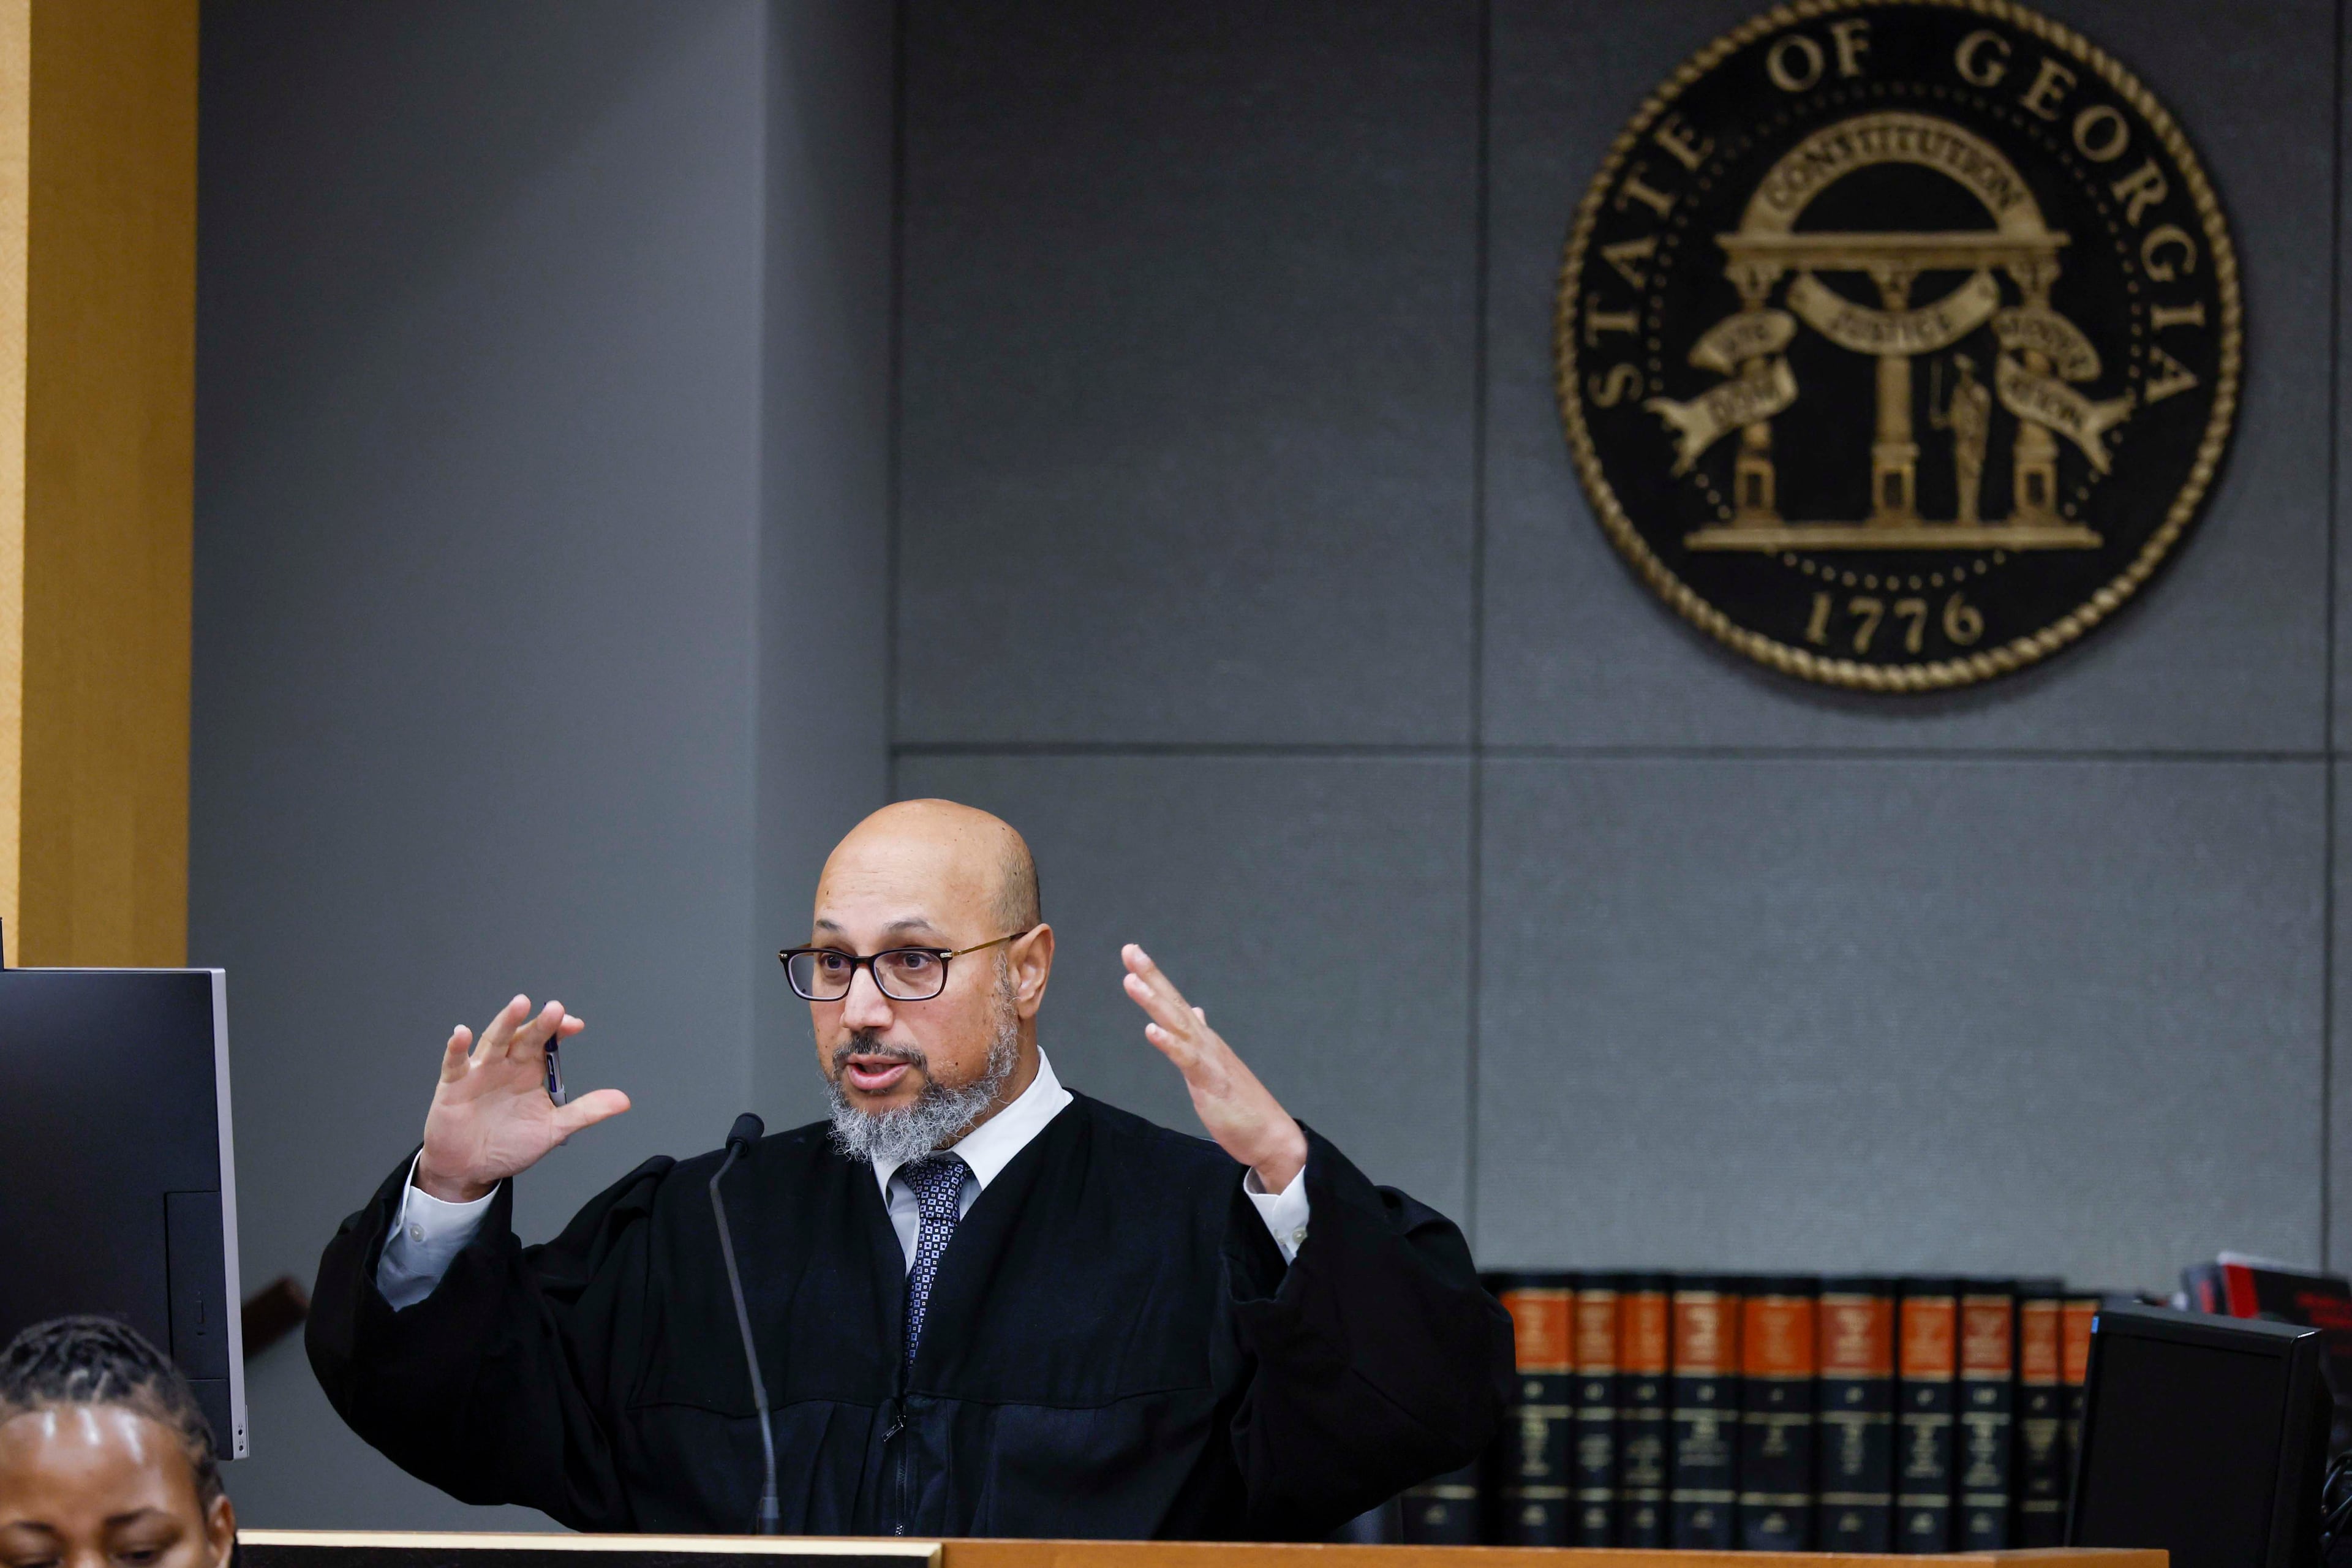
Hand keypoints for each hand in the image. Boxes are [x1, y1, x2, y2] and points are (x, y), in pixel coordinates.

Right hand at [416, 995, 631, 1201]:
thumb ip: (585, 1112)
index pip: (547, 1042)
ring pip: (493, 1041)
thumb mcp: (552, 1129)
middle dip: (539, 1024)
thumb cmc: (509, 1145)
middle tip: (555, 1010)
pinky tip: (462, 1033)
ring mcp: (480, 1072)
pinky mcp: (453, 1085)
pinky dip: (457, 1047)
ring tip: (520, 1004)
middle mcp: (507, 1065)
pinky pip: (455, 1062)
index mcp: (530, 1071)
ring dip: (505, 1022)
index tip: (575, 1025)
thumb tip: (623, 1100)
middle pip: (524, 1037)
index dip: (559, 1030)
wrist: (470, 1169)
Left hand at [1121, 945, 1307, 1192]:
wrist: (1271, 1136)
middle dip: (1151, 976)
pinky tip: (1151, 1030)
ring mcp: (1210, 1059)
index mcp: (1203, 1040)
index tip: (1133, 955)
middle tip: (1130, 950)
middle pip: (1173, 1003)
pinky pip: (1186, 1059)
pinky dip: (1169, 1043)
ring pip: (1177, 1024)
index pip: (1174, 1002)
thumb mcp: (1214, 1066)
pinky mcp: (1211, 1081)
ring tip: (1131, 981)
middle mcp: (1206, 1042)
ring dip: (1154, 1002)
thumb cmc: (1241, 1104)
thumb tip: (1193, 1011)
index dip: (1154, 978)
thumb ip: (1199, 1039)